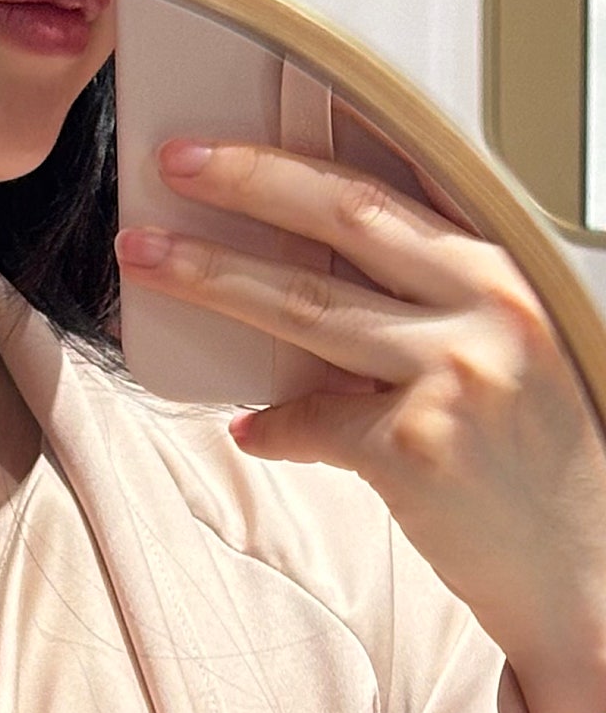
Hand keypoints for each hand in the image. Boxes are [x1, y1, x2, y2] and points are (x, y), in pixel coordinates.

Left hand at [114, 138, 605, 712]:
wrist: (578, 566)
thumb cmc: (530, 470)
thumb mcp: (493, 364)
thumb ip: (416, 325)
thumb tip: (301, 324)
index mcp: (502, 272)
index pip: (393, 190)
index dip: (306, 162)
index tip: (237, 145)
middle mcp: (485, 306)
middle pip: (344, 220)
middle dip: (248, 183)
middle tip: (177, 166)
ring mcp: (453, 372)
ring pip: (306, 307)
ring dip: (216, 278)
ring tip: (149, 259)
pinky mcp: (417, 445)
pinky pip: (311, 422)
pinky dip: (270, 427)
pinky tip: (248, 432)